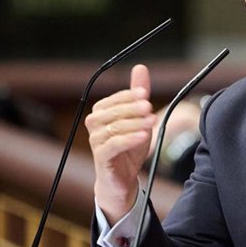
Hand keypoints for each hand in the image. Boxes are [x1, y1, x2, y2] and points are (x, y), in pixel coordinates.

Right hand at [86, 64, 156, 221]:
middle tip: (148, 106)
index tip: (145, 93)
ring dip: (133, 123)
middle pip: (112, 112)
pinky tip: (143, 135)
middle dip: (132, 108)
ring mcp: (96, 141)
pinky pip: (113, 145)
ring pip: (113, 128)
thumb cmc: (128, 147)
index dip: (129, 95)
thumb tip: (140, 68)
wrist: (122, 178)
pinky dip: (129, 139)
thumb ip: (138, 94)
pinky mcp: (101, 157)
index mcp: (102, 112)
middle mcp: (94, 124)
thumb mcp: (139, 118)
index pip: (114, 99)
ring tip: (150, 121)